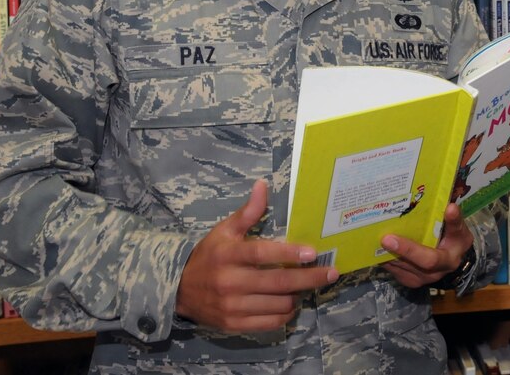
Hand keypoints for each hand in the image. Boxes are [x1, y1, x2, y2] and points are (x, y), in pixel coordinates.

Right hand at [175, 180, 338, 332]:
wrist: (178, 290)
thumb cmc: (208, 256)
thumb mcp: (224, 231)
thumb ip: (247, 212)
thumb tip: (263, 185)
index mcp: (229, 254)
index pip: (262, 254)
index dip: (289, 253)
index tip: (312, 253)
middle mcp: (231, 282)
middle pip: (277, 282)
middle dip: (309, 278)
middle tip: (331, 273)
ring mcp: (232, 306)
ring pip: (278, 304)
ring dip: (297, 295)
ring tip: (305, 285)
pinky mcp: (234, 324)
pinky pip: (270, 322)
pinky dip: (285, 313)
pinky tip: (290, 302)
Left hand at [380, 203, 472, 288]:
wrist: (452, 259)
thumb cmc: (455, 241)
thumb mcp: (460, 230)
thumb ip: (455, 220)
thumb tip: (450, 207)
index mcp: (447, 261)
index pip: (429, 259)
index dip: (410, 249)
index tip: (392, 238)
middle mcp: (433, 274)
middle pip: (410, 264)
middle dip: (394, 251)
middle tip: (382, 238)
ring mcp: (420, 279)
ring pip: (399, 267)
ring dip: (387, 254)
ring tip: (376, 238)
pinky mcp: (409, 280)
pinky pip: (394, 270)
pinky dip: (385, 258)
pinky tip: (378, 246)